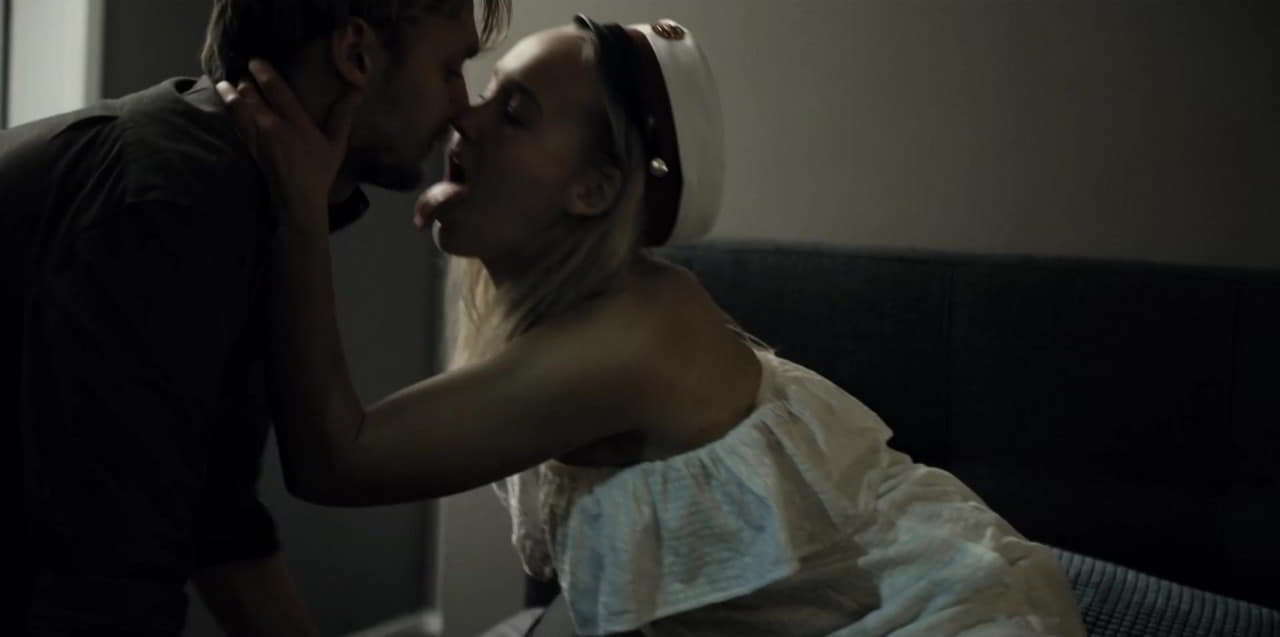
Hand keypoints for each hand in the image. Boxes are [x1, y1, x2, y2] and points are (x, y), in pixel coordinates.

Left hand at [216, 59, 361, 228]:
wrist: (297, 199)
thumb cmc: (320, 171)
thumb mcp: (336, 144)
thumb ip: (343, 115)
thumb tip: (357, 90)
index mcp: (294, 121)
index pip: (275, 89)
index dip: (263, 72)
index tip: (256, 61)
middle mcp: (271, 125)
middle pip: (251, 96)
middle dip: (245, 82)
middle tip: (242, 72)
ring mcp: (257, 137)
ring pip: (238, 108)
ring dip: (230, 95)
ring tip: (224, 85)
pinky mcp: (249, 147)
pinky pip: (236, 124)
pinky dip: (231, 112)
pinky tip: (228, 107)